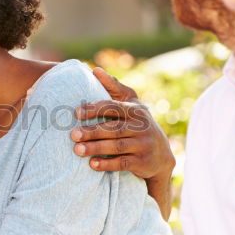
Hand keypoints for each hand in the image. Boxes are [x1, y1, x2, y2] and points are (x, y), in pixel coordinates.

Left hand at [71, 67, 174, 219]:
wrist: (161, 155)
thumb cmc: (138, 124)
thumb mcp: (131, 104)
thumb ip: (114, 87)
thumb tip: (95, 70)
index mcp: (136, 110)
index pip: (114, 108)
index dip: (95, 109)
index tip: (77, 112)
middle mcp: (142, 127)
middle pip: (114, 129)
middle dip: (92, 132)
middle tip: (72, 135)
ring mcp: (143, 145)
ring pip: (117, 146)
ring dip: (96, 148)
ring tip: (77, 150)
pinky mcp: (143, 162)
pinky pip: (123, 163)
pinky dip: (107, 164)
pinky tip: (92, 164)